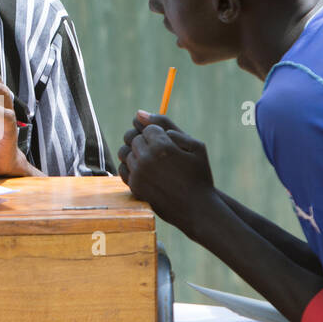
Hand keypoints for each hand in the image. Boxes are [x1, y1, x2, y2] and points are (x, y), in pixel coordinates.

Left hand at [118, 110, 215, 234]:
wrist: (196, 207)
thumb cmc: (199, 174)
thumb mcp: (195, 146)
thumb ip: (167, 125)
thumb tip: (138, 113)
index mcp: (162, 145)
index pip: (146, 127)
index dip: (156, 133)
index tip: (165, 141)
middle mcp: (146, 158)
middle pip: (133, 138)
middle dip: (144, 140)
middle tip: (156, 149)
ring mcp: (138, 173)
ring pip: (125, 152)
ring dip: (135, 152)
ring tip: (150, 158)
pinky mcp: (134, 186)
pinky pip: (123, 168)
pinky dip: (131, 166)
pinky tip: (144, 169)